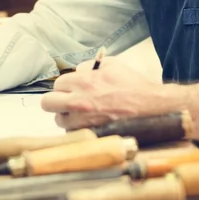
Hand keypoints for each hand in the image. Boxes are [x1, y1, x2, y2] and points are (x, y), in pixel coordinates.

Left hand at [41, 57, 168, 129]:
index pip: (58, 84)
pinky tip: (90, 123)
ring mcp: (83, 121)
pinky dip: (78, 129)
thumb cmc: (133, 85)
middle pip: (47, 103)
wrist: (152, 107)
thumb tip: (78, 71)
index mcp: (83, 82)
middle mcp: (79, 102)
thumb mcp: (112, 65)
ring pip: (59, 121)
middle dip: (56, 101)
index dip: (66, 86)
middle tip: (67, 101)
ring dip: (67, 117)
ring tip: (81, 114)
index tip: (73, 88)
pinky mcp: (90, 134)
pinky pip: (73, 133)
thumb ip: (90, 66)